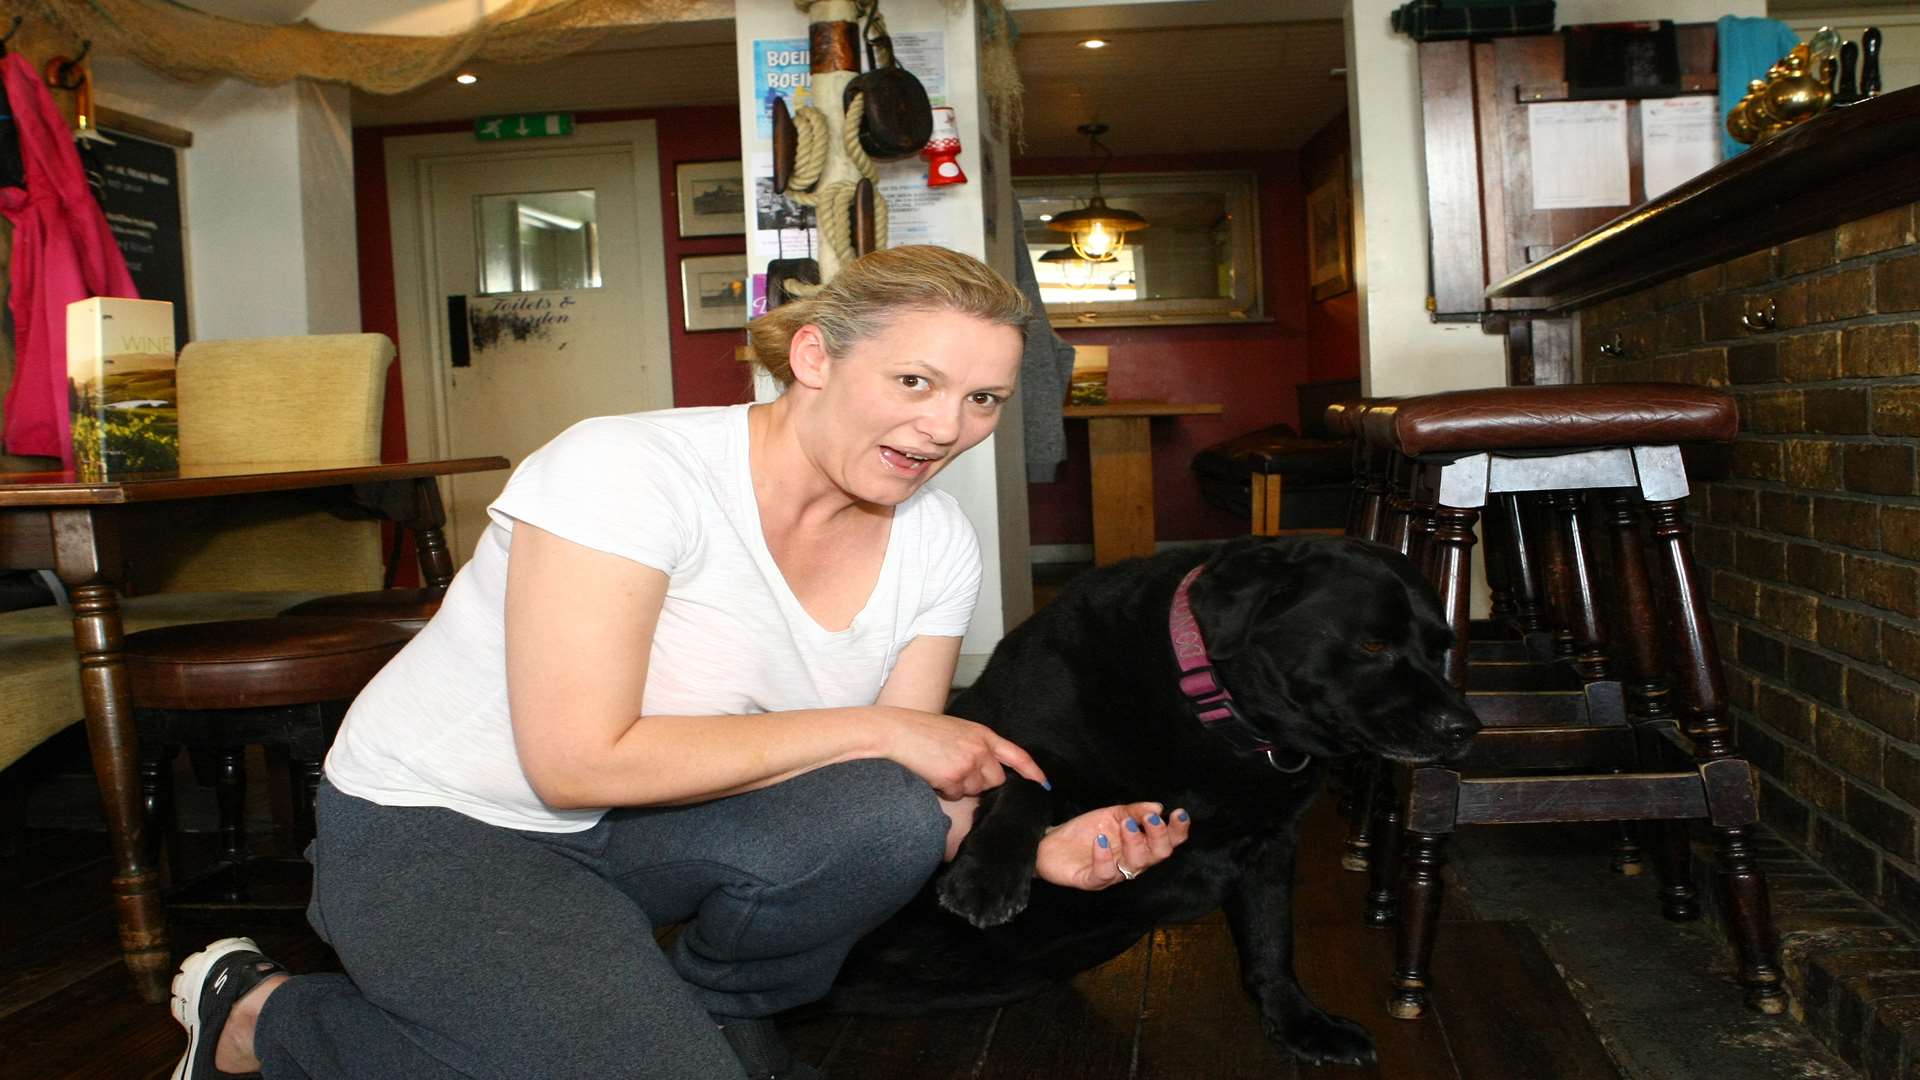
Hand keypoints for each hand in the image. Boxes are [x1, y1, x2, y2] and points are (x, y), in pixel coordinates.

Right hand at [878, 707, 1048, 800]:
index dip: (1032, 771)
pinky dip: (945, 790)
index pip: (1016, 754)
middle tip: (953, 768)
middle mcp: (981, 748)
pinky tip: (932, 774)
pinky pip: (956, 794)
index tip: (1043, 784)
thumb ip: (975, 747)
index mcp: (983, 734)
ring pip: (975, 790)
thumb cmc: (919, 731)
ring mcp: (969, 762)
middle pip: (995, 780)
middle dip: (979, 782)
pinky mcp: (955, 777)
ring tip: (939, 767)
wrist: (894, 732)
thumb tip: (985, 771)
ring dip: (959, 786)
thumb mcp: (956, 731)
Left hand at [1036, 802, 1190, 889]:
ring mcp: (1113, 873)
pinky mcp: (1091, 881)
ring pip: (1134, 865)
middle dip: (1159, 837)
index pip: (1167, 842)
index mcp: (1140, 845)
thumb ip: (1134, 811)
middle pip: (1157, 856)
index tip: (1179, 813)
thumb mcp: (1111, 814)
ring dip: (1134, 843)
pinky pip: (1103, 874)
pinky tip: (1100, 840)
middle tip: (1151, 819)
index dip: (1177, 830)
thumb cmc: (1086, 831)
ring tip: (1127, 824)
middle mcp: (1131, 861)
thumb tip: (1158, 806)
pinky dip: (1104, 857)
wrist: (1051, 844)